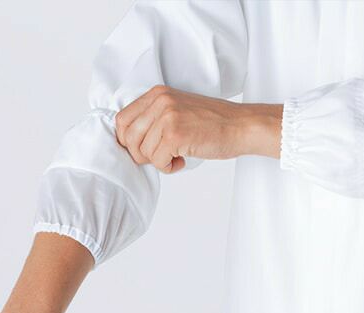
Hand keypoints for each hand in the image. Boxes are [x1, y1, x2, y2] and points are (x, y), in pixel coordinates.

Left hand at [115, 84, 282, 172]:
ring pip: (143, 152)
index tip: (142, 149)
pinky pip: (158, 162)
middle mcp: (159, 101)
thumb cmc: (213, 123)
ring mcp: (167, 117)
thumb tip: (129, 141)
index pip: (122, 120)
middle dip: (141, 154)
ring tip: (176, 156)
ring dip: (158, 161)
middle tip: (160, 156)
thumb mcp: (178, 109)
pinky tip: (182, 160)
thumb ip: (153, 118)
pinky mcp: (175, 134)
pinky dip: (169, 167)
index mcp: (157, 94)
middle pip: (128, 138)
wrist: (241, 126)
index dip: (128, 141)